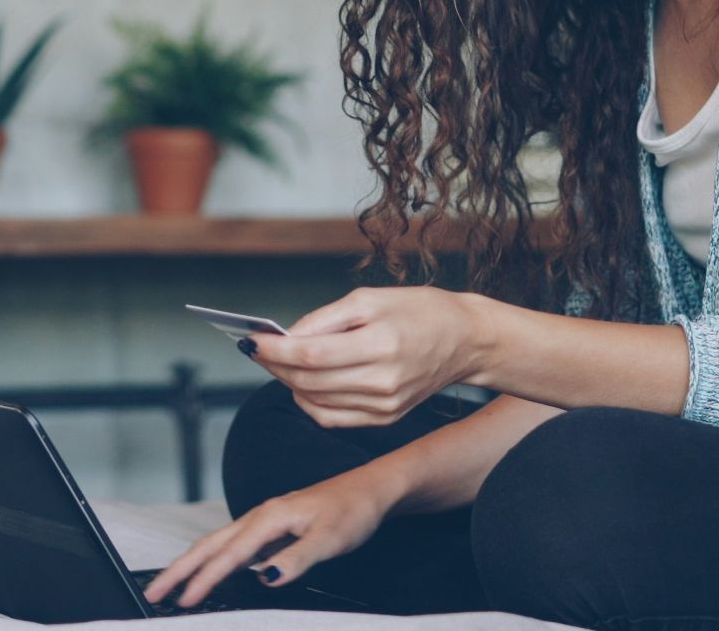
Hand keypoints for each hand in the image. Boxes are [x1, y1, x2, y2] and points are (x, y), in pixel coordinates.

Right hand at [140, 464, 397, 608]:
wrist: (372, 489)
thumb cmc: (353, 510)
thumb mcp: (329, 539)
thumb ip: (297, 559)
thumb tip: (266, 578)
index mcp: (270, 517)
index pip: (229, 555)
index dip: (204, 580)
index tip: (182, 601)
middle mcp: (261, 516)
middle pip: (209, 544)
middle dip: (179, 569)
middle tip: (153, 593)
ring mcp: (265, 521)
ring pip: (218, 543)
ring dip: (192, 564)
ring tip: (171, 586)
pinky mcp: (273, 527)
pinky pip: (234, 545)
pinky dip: (214, 559)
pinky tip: (212, 572)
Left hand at [245, 285, 488, 427]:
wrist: (466, 340)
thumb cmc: (420, 311)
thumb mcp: (371, 299)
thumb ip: (325, 319)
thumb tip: (286, 336)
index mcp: (381, 345)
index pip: (312, 355)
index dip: (275, 350)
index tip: (251, 340)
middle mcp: (383, 382)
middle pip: (309, 380)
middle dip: (275, 364)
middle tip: (257, 349)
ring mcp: (384, 406)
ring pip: (315, 401)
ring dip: (288, 382)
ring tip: (278, 362)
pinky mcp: (385, 419)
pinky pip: (332, 418)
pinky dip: (309, 402)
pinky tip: (303, 382)